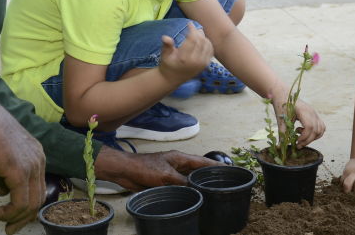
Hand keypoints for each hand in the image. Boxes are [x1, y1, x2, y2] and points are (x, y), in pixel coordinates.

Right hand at [0, 109, 45, 234]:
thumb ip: (3, 176)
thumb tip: (1, 193)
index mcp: (37, 155)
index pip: (38, 186)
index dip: (28, 204)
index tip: (15, 217)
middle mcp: (39, 161)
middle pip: (38, 198)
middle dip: (24, 217)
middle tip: (11, 229)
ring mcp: (32, 167)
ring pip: (30, 203)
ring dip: (15, 218)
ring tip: (0, 222)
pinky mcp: (20, 173)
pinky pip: (20, 203)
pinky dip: (9, 214)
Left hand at [94, 147, 216, 190]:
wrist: (126, 171)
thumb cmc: (145, 168)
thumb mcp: (167, 175)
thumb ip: (182, 182)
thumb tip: (195, 189)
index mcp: (180, 158)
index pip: (202, 161)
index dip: (215, 165)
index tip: (228, 168)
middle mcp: (177, 164)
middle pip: (197, 170)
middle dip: (208, 175)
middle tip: (221, 181)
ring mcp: (171, 172)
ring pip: (189, 178)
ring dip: (197, 183)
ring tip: (210, 190)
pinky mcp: (164, 181)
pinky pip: (179, 185)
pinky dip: (186, 189)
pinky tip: (191, 196)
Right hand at [159, 22, 213, 83]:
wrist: (172, 79)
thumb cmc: (167, 65)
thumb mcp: (164, 55)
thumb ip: (166, 46)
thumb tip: (165, 37)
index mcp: (184, 58)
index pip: (192, 39)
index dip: (192, 29)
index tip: (189, 23)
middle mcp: (195, 61)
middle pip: (201, 40)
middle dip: (197, 31)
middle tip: (193, 27)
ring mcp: (202, 64)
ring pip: (207, 44)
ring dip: (203, 36)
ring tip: (197, 33)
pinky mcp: (205, 65)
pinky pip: (210, 51)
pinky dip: (208, 43)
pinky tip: (202, 40)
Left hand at [270, 94, 325, 147]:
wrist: (283, 94)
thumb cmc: (281, 105)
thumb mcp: (281, 119)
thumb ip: (282, 132)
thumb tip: (280, 146)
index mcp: (303, 111)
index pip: (310, 127)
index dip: (304, 137)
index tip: (296, 142)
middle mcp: (312, 112)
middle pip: (316, 130)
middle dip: (308, 140)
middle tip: (298, 145)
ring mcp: (314, 113)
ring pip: (321, 129)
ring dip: (313, 137)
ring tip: (301, 138)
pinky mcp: (314, 115)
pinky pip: (321, 126)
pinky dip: (316, 133)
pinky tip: (304, 132)